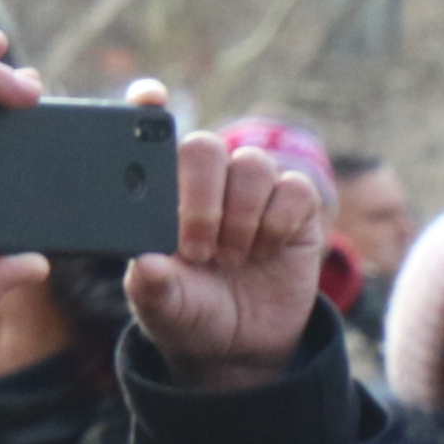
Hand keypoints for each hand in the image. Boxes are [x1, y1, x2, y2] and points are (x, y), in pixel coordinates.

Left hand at [121, 84, 329, 389]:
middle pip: (206, 147)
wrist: (242, 347)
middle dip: (201, 198)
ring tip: (230, 259)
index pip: (152, 134)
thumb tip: (147, 262)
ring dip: (240, 217)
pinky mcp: (296, 208)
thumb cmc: (191, 315)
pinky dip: (276, 224)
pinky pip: (293, 190)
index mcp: (163, 192)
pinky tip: (264, 254)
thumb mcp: (163, 310)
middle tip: (197, 249)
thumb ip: (152, 287)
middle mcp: (208, 182)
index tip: (148, 97)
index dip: (149, 105)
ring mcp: (253, 191)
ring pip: (252, 164)